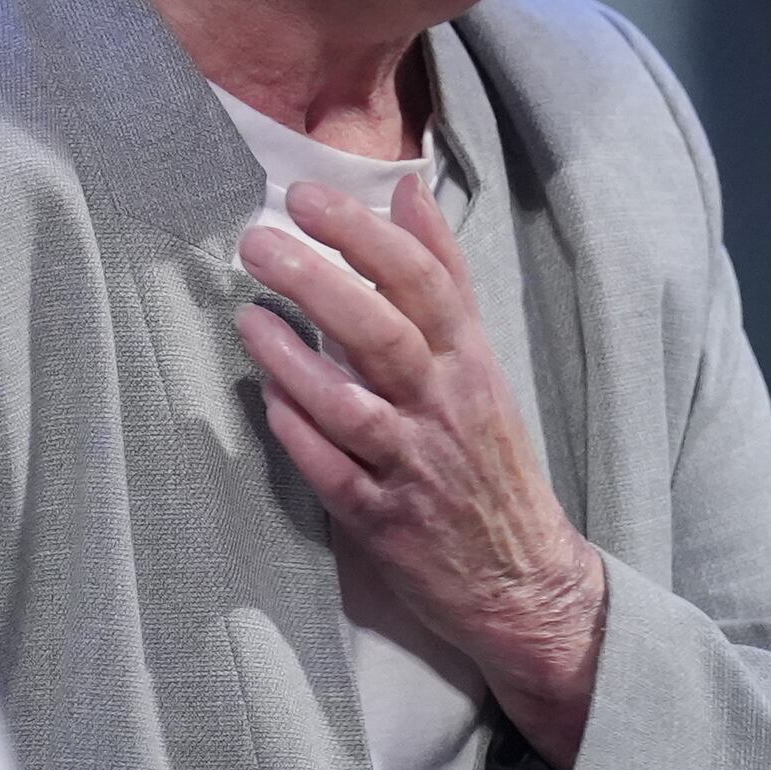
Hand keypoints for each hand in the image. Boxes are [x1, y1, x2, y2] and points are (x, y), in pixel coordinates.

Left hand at [234, 171, 608, 762]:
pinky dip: (299, 438)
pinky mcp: (382, 523)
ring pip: (352, 406)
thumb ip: (444, 275)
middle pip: (383, 333)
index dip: (363, 235)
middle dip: (319, 281)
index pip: (423, 282)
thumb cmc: (488, 456)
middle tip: (259, 240)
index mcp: (470, 362)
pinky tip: (264, 404)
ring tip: (247, 318)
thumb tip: (409, 189)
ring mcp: (412, 467)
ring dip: (294, 360)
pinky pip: (334, 476)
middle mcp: (444, 408)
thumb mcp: (480, 359)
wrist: (523, 580)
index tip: (306, 196)